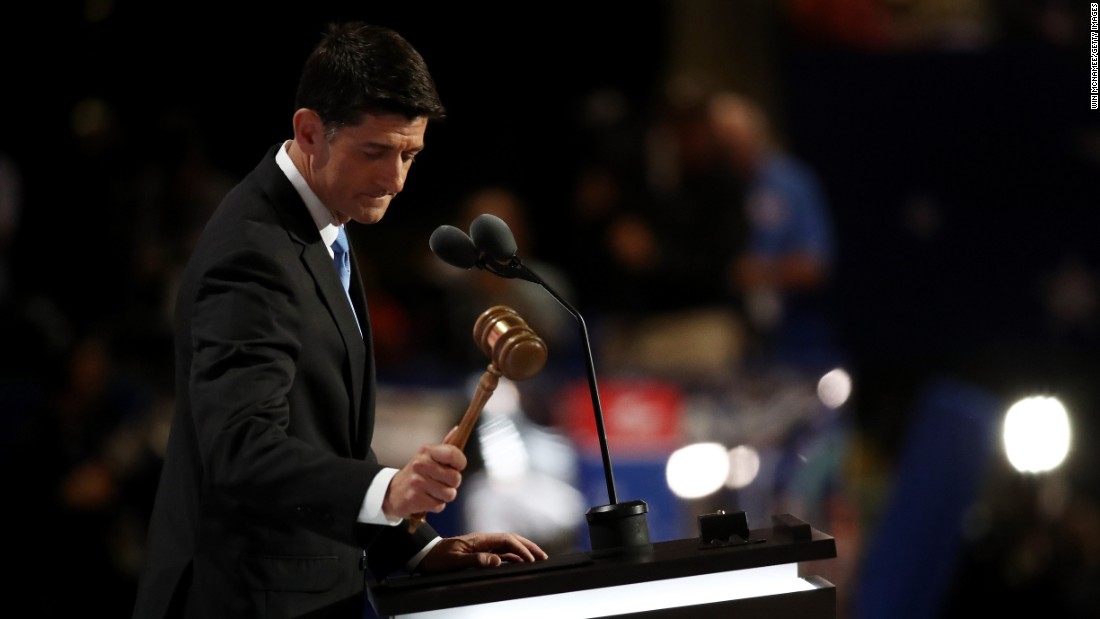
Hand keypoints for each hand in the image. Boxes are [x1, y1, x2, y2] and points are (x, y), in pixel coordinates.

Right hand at [383, 431, 465, 519]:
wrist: (392, 492)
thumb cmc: (416, 473)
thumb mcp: (428, 456)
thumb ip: (445, 446)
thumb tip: (457, 430)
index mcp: (427, 451)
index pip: (453, 454)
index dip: (460, 463)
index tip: (456, 467)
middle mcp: (421, 464)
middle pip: (455, 478)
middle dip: (452, 484)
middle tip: (440, 482)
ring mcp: (417, 482)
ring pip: (449, 494)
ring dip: (443, 496)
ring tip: (432, 491)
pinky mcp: (415, 498)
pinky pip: (439, 505)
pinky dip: (435, 505)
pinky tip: (426, 498)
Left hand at [417, 532, 548, 573]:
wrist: (424, 556)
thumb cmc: (437, 558)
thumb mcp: (454, 560)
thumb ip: (476, 559)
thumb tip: (497, 560)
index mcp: (479, 539)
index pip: (507, 540)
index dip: (522, 549)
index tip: (532, 559)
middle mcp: (483, 540)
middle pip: (512, 541)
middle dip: (529, 547)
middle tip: (543, 556)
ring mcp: (482, 546)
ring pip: (508, 547)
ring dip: (523, 552)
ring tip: (536, 559)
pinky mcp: (479, 553)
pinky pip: (500, 553)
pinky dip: (513, 557)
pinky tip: (519, 563)